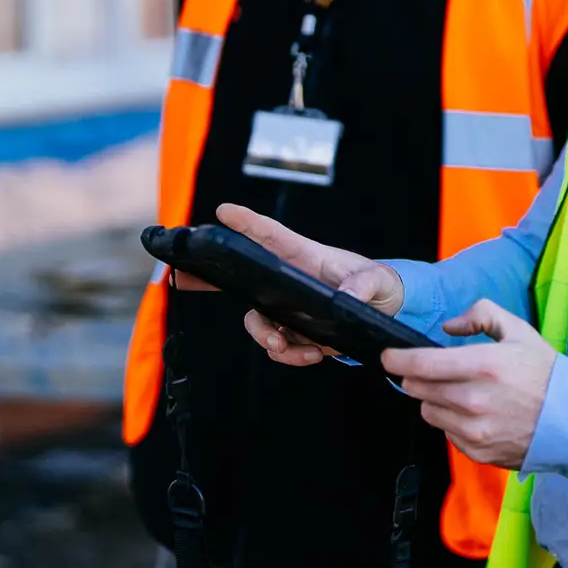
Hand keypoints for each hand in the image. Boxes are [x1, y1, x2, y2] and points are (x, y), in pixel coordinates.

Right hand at [220, 203, 404, 366]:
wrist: (386, 311)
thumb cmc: (378, 282)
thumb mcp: (376, 279)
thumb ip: (362, 286)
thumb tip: (345, 299)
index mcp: (304, 256)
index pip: (270, 235)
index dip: (246, 222)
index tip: (223, 211)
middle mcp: (288, 280)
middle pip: (241, 277)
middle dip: (208, 277)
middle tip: (181, 276)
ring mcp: (289, 307)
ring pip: (257, 322)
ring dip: (264, 337)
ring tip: (282, 346)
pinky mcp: (297, 331)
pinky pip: (279, 347)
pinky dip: (291, 356)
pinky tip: (312, 354)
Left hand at [381, 300, 556, 469]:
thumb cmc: (544, 373)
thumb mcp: (518, 330)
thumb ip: (480, 314)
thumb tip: (448, 327)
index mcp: (483, 365)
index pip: (421, 364)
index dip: (397, 360)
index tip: (388, 357)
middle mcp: (474, 399)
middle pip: (418, 388)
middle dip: (416, 377)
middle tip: (428, 372)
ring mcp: (474, 429)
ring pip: (428, 411)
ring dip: (433, 399)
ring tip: (458, 392)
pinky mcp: (477, 450)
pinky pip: (446, 432)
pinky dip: (451, 421)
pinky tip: (474, 413)